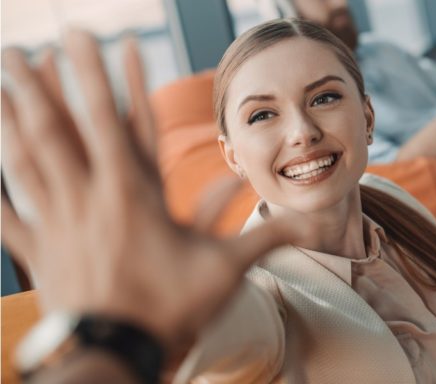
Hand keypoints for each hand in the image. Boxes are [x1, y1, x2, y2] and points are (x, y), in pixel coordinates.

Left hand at [0, 30, 311, 349]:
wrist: (114, 357)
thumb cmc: (168, 312)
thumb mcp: (226, 273)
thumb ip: (266, 239)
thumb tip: (311, 225)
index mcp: (134, 196)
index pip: (117, 122)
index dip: (105, 78)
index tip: (92, 41)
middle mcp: (90, 200)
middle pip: (58, 132)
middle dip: (39, 86)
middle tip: (19, 49)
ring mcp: (59, 225)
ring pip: (26, 163)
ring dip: (10, 122)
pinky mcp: (39, 254)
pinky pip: (10, 217)